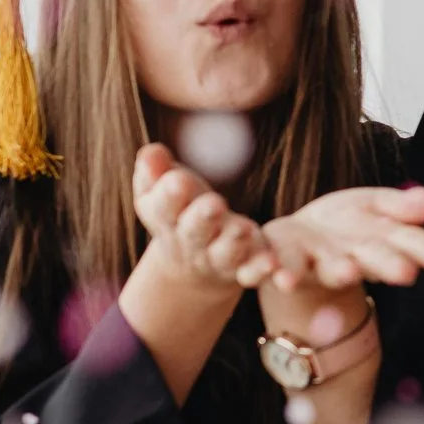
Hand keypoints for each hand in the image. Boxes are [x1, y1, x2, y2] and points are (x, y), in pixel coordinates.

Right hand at [131, 143, 272, 290]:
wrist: (190, 267)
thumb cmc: (177, 213)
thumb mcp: (162, 193)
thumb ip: (154, 172)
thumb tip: (151, 152)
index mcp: (168, 219)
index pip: (164, 208)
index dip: (169, 195)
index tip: (177, 180)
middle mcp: (192, 242)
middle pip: (195, 231)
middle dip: (203, 218)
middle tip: (214, 204)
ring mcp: (219, 257)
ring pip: (225, 253)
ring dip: (233, 242)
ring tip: (243, 229)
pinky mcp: (246, 267)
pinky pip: (253, 271)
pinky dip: (262, 269)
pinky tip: (272, 264)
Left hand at [258, 186, 423, 291]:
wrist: (292, 244)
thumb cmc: (341, 226)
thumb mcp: (371, 206)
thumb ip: (400, 207)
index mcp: (379, 241)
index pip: (410, 243)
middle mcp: (352, 257)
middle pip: (374, 259)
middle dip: (388, 264)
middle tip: (405, 272)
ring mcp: (317, 263)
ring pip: (331, 269)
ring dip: (339, 271)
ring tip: (347, 270)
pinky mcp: (284, 263)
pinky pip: (284, 269)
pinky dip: (283, 275)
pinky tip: (281, 278)